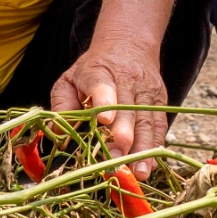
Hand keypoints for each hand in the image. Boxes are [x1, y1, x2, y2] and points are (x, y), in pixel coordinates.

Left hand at [51, 37, 169, 174]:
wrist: (127, 45)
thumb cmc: (92, 71)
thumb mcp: (70, 79)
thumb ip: (62, 104)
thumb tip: (56, 133)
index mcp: (98, 72)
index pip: (102, 85)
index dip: (105, 101)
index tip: (104, 120)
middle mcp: (126, 80)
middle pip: (127, 109)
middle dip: (123, 136)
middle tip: (115, 159)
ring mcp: (146, 91)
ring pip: (146, 120)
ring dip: (143, 148)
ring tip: (139, 172)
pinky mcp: (160, 101)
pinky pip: (159, 125)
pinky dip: (155, 147)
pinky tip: (150, 165)